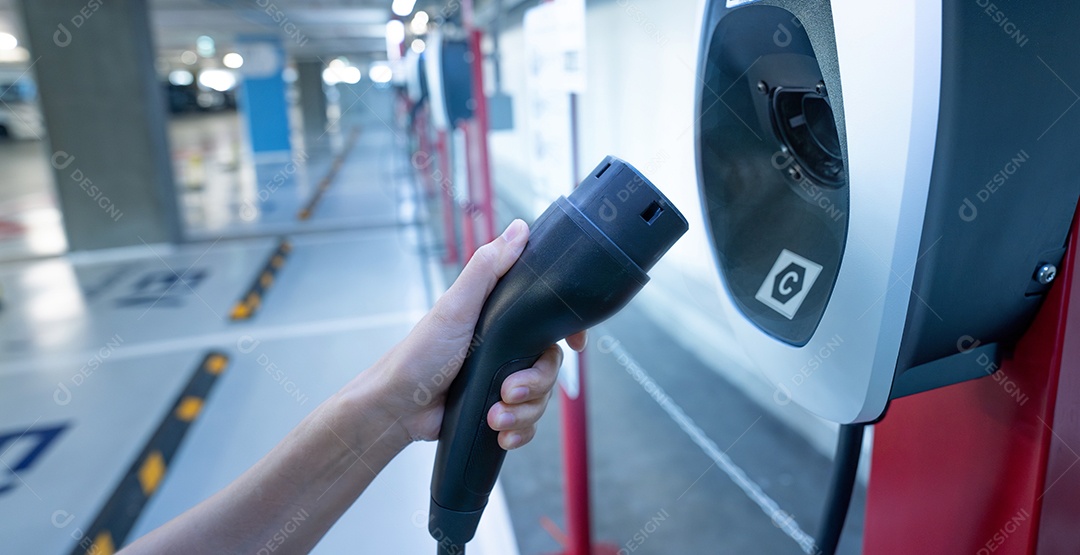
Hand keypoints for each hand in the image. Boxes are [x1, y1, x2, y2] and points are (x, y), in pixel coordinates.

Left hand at [358, 219, 585, 448]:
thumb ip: (487, 268)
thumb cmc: (420, 354)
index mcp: (502, 318)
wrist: (397, 409)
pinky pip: (527, 423)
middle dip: (535, 385)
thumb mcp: (455, 306)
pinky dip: (518, 430)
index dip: (569, 331)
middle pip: (550, 365)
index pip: (549, 319)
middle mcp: (507, 348)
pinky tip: (500, 432)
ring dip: (523, 412)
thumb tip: (519, 228)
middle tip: (508, 391)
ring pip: (541, 398)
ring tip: (495, 416)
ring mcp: (503, 380)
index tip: (576, 345)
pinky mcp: (498, 410)